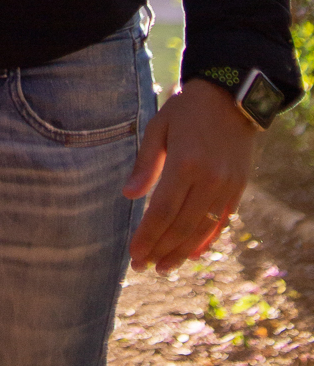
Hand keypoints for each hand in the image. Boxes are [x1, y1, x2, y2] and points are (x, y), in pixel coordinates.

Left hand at [124, 78, 256, 271]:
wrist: (230, 98)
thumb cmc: (187, 110)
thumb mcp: (159, 127)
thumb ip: (145, 163)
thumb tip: (127, 195)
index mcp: (185, 164)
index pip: (162, 211)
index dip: (147, 236)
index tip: (134, 254)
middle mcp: (209, 180)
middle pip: (181, 226)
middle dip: (160, 249)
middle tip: (143, 267)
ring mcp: (227, 187)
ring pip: (202, 230)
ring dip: (182, 252)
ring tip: (164, 267)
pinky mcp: (238, 189)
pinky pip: (222, 223)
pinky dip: (206, 241)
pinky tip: (192, 253)